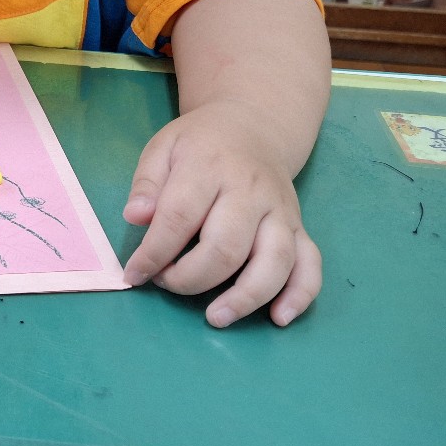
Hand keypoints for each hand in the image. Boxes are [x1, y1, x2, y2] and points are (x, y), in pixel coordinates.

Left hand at [120, 101, 321, 327]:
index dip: (155, 252)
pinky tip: (279, 318)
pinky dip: (300, 295)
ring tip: (215, 317)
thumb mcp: (163, 148)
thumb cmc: (200, 144)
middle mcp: (251, 191)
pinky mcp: (301, 227)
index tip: (136, 274)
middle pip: (227, 246)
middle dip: (192, 278)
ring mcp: (281, 211)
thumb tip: (136, 217)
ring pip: (274, 261)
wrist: (253, 127)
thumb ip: (146, 183)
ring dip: (245, 297)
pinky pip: (310, 264)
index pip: (180, 217)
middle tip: (167, 284)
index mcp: (210, 167)